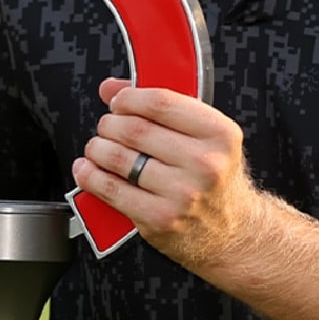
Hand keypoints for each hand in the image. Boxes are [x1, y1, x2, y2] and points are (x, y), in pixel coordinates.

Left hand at [73, 78, 263, 268]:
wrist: (231, 231)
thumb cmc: (214, 178)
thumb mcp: (205, 136)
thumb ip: (162, 106)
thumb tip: (111, 88)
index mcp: (219, 134)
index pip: (161, 103)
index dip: (129, 98)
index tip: (119, 101)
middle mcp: (205, 163)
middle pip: (135, 129)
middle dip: (110, 123)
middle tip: (108, 125)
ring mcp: (182, 194)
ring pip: (118, 157)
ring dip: (97, 147)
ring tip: (97, 146)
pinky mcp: (159, 218)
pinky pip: (111, 190)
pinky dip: (90, 175)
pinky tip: (87, 168)